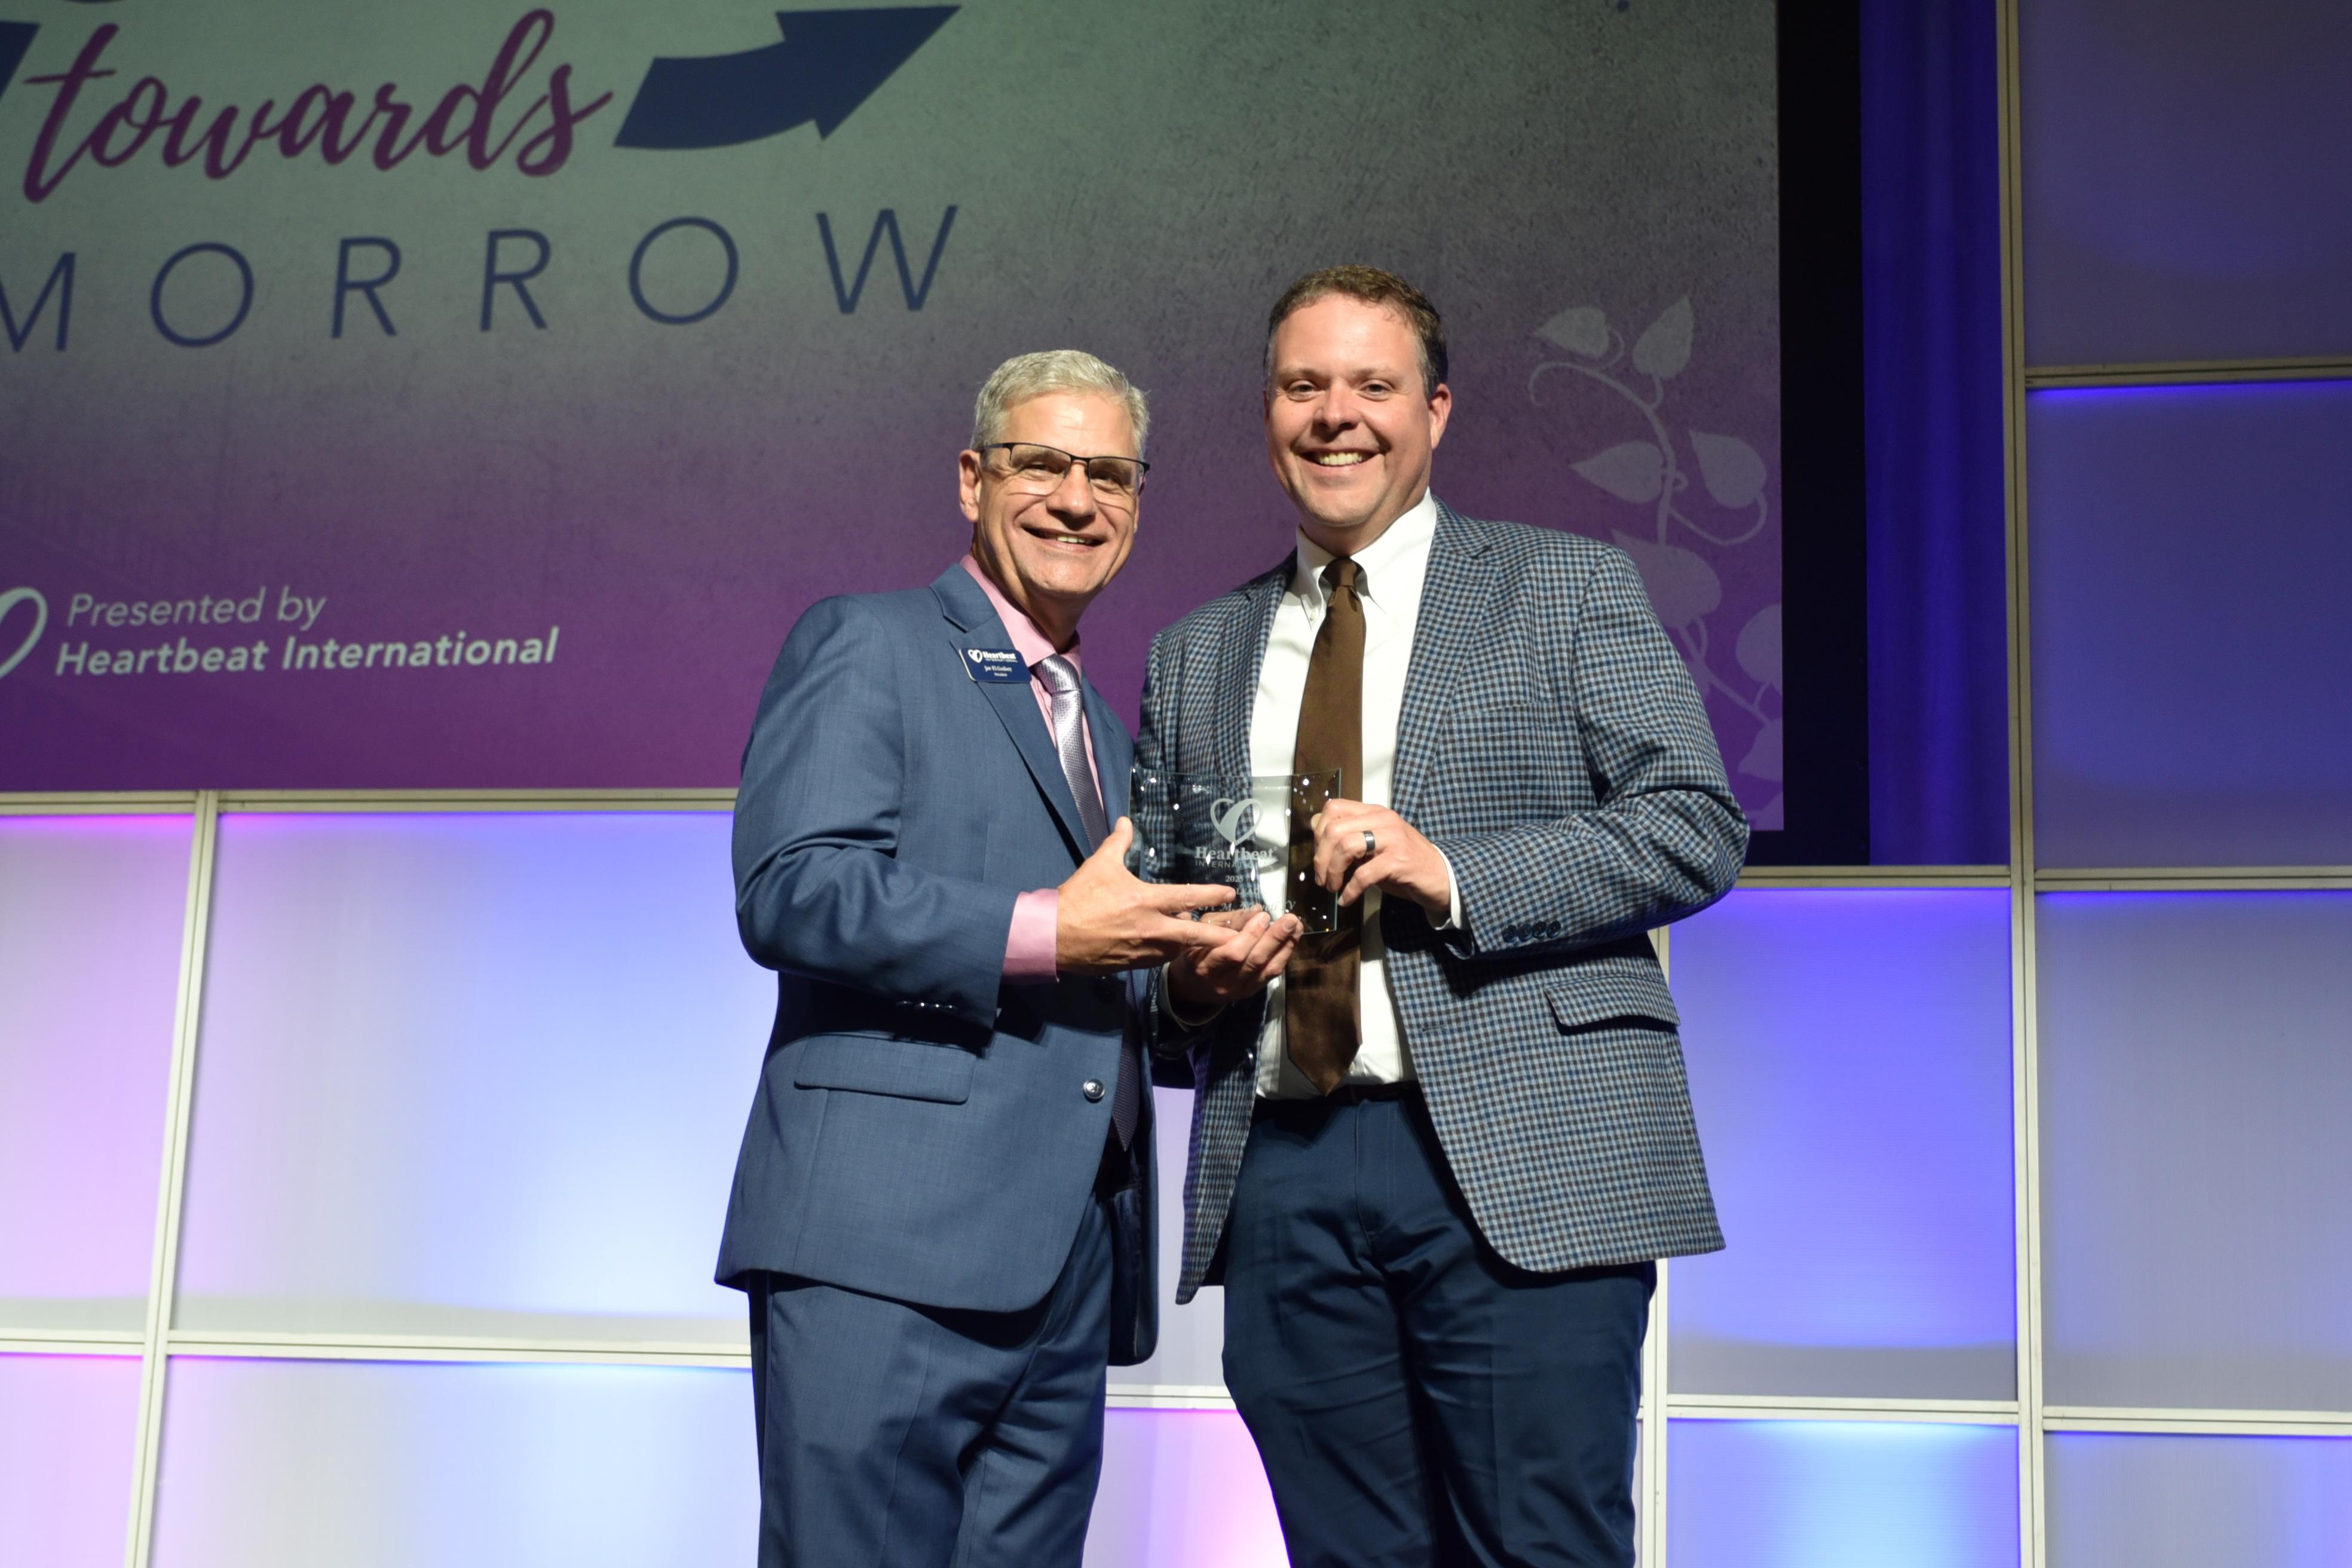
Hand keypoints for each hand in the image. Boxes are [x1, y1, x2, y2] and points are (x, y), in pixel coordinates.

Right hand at [1056, 818, 1236, 974]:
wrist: (1054, 935)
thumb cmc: (1078, 898)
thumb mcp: (1099, 865)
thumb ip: (1117, 843)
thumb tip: (1125, 822)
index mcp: (1145, 901)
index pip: (1187, 897)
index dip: (1212, 894)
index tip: (1231, 893)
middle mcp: (1150, 928)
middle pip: (1194, 935)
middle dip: (1220, 935)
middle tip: (1240, 936)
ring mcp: (1142, 950)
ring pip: (1177, 949)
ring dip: (1190, 943)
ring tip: (1202, 937)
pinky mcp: (1132, 965)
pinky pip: (1158, 960)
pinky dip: (1168, 953)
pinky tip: (1171, 947)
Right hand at [1167, 907, 1303, 1012]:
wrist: (1190, 986)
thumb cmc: (1194, 951)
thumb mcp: (1203, 932)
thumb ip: (1229, 922)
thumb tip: (1257, 910)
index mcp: (1204, 965)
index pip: (1231, 952)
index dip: (1250, 934)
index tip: (1263, 915)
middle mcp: (1222, 982)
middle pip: (1253, 961)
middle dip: (1274, 938)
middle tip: (1289, 919)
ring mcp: (1238, 990)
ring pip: (1266, 969)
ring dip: (1284, 946)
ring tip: (1296, 927)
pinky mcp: (1249, 992)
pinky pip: (1270, 975)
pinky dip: (1283, 957)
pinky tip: (1291, 940)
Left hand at [1312, 799, 1451, 917]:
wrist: (1442, 876)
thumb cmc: (1405, 863)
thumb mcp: (1373, 846)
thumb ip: (1348, 837)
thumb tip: (1316, 832)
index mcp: (1374, 812)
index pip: (1334, 808)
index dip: (1318, 832)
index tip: (1319, 855)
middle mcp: (1383, 819)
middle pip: (1334, 829)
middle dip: (1320, 858)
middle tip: (1322, 879)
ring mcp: (1392, 838)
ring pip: (1346, 846)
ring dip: (1333, 872)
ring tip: (1332, 888)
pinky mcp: (1399, 860)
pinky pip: (1363, 874)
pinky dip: (1350, 890)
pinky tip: (1347, 899)